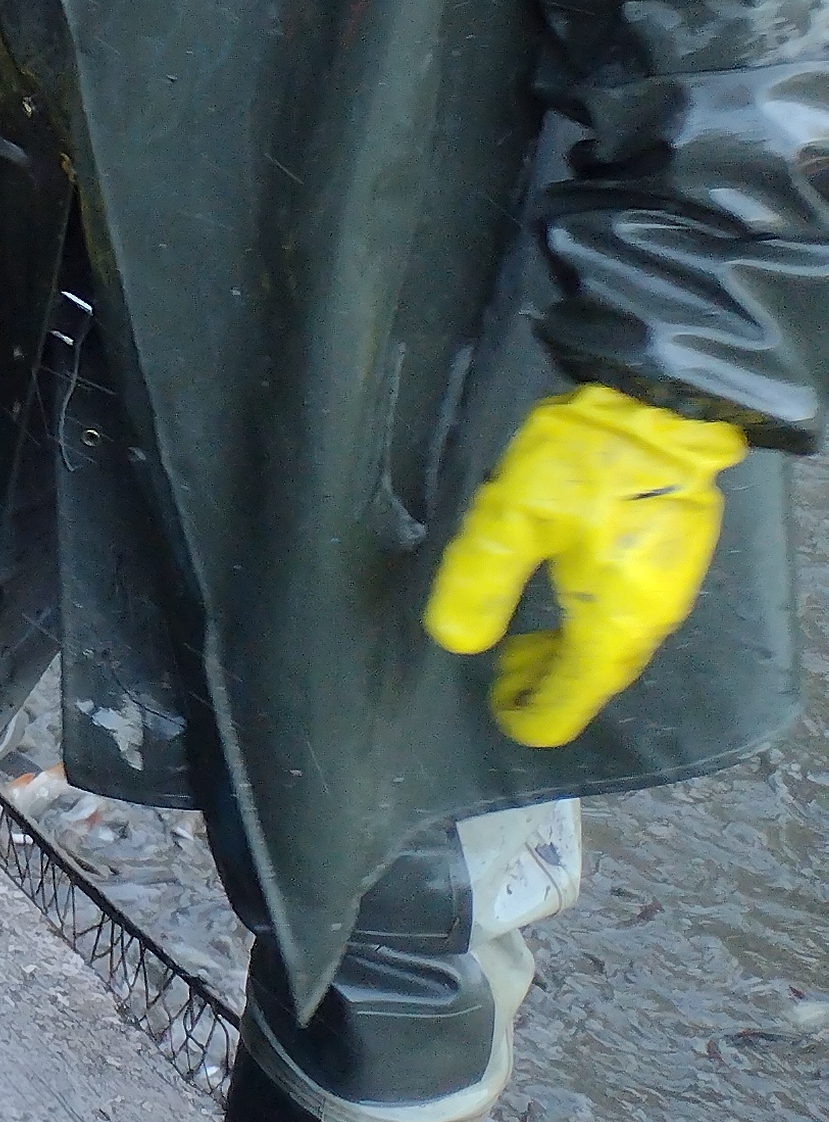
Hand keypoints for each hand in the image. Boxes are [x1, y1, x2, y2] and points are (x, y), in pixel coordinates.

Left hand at [425, 382, 745, 747]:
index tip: (502, 717)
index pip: (575, 694)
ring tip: (519, 647)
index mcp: (615, 620)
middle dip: (548, 685)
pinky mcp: (667, 557)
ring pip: (610, 643)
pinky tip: (559, 601)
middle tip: (499, 680)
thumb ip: (481, 578)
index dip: (536, 713)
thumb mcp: (514, 513)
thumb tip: (454, 642)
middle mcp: (650, 617)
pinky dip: (586, 624)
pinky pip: (623, 615)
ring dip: (565, 653)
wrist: (664, 403)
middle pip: (596, 674)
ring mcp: (665, 587)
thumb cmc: (586, 458)